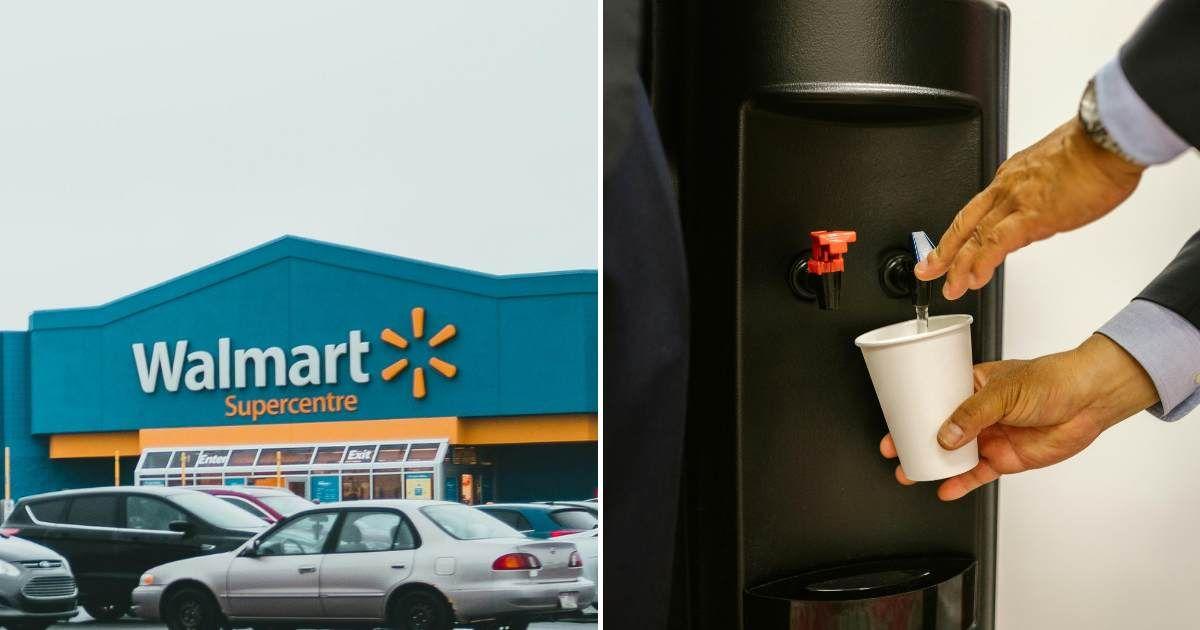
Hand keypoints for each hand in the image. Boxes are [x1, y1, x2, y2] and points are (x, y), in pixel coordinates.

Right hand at [879, 334, 1157, 500]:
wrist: (1090, 400)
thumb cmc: (1054, 379)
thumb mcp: (1005, 391)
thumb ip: (973, 414)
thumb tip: (946, 435)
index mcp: (973, 386)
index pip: (934, 398)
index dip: (912, 410)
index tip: (894, 421)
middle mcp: (979, 412)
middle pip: (940, 430)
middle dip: (915, 441)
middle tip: (896, 451)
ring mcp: (991, 436)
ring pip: (954, 454)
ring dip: (934, 465)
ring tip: (912, 473)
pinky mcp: (1006, 458)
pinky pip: (977, 474)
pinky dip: (961, 483)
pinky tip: (946, 489)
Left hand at [915, 117, 1144, 299]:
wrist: (1109, 139)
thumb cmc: (1096, 150)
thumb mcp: (1060, 170)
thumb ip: (1046, 192)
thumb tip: (1048, 210)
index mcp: (1013, 176)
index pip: (980, 209)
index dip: (966, 232)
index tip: (958, 247)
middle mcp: (1007, 187)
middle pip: (966, 222)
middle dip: (944, 249)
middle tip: (929, 269)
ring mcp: (1016, 202)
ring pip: (975, 236)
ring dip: (958, 265)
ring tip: (950, 286)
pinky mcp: (1032, 216)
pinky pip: (996, 243)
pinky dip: (981, 263)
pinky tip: (973, 278)